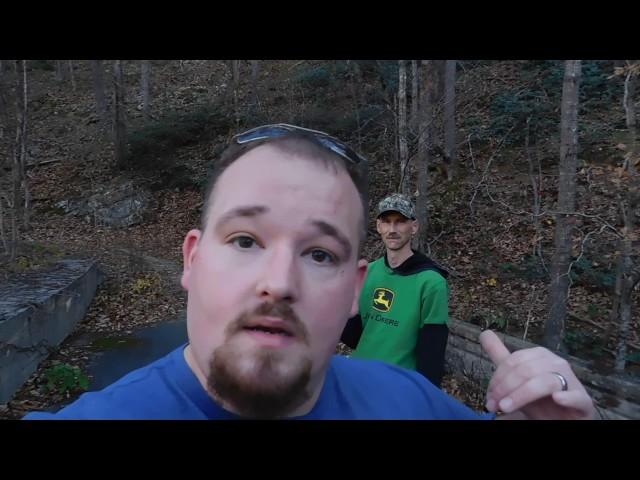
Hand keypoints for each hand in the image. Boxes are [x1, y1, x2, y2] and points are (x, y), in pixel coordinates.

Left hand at [479, 330, 596, 419]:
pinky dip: (567, 397)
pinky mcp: (584, 400)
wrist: (562, 419)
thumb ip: (501, 356)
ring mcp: (571, 380)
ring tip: (506, 408)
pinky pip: (576, 396)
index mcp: (539, 355)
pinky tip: (558, 399)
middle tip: (494, 406)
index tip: (489, 398)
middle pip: (525, 370)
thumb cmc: (538, 398)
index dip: (497, 379)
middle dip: (505, 389)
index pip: (513, 361)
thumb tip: (485, 333)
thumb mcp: (516, 378)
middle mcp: (556, 363)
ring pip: (543, 382)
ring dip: (521, 396)